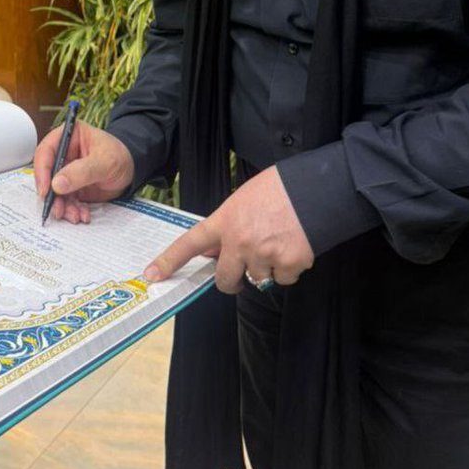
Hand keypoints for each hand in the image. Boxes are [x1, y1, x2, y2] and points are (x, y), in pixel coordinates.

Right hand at [33, 119, 134, 223]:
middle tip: (58, 210)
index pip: (46, 151)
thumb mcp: (104, 162)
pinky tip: (82, 215)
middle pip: (47, 175)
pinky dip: (72, 210)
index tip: (46, 190)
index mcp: (68, 137)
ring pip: (55, 191)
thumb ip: (82, 171)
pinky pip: (65, 201)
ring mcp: (66, 172)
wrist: (131, 170)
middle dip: (52, 195)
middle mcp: (63, 153)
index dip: (42, 171)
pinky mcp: (71, 187)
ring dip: (63, 206)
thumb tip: (57, 184)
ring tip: (75, 216)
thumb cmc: (120, 156)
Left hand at [143, 166, 313, 291]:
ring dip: (268, 269)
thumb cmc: (281, 188)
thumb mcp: (245, 198)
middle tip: (242, 272)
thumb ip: (230, 224)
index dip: (170, 260)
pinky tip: (296, 245)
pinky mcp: (288, 264)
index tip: (152, 274)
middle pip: (226, 279)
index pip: (191, 242)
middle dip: (233, 281)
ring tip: (280, 242)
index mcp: (226, 220)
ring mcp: (263, 255)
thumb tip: (221, 250)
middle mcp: (240, 241)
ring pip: (259, 280)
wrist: (317, 188)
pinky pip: (284, 279)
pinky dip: (290, 268)